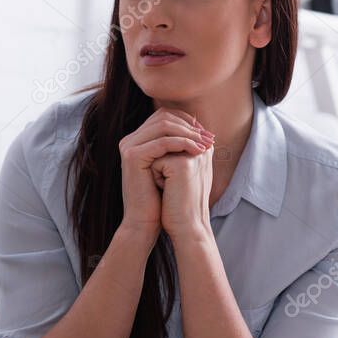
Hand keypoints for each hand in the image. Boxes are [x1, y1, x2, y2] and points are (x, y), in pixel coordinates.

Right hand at [119, 108, 214, 238]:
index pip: (164, 116)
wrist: (145, 222)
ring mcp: (129, 146)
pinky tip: (197, 151)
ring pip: (164, 126)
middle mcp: (130, 140)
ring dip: (189, 133)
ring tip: (207, 144)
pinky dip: (183, 144)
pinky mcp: (133, 156)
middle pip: (163, 117)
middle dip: (190, 126)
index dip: (187, 121)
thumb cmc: (161, 197)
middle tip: (209, 138)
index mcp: (137, 139)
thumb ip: (179, 146)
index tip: (206, 133)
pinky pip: (162, 142)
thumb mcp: (171, 166)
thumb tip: (199, 127)